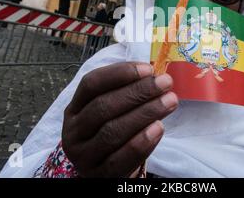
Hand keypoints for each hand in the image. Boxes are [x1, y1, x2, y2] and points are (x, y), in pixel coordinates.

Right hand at [62, 62, 177, 176]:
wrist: (104, 171)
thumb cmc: (111, 132)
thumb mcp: (110, 111)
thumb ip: (125, 92)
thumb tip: (153, 75)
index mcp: (74, 108)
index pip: (91, 84)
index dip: (119, 73)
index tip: (148, 69)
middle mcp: (73, 131)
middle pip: (103, 106)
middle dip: (138, 92)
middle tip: (165, 83)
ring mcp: (83, 155)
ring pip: (112, 131)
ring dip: (144, 113)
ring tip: (169, 102)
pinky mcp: (99, 175)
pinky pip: (121, 158)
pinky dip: (142, 142)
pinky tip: (159, 128)